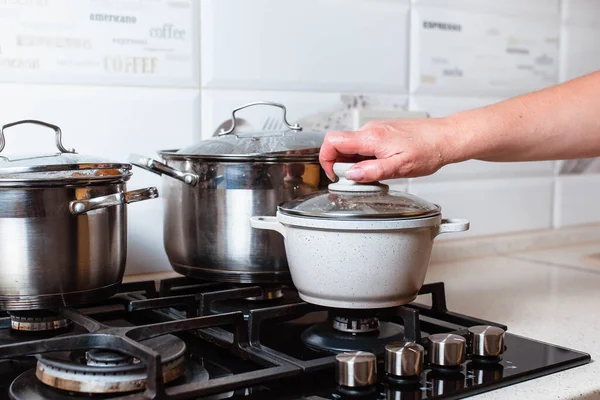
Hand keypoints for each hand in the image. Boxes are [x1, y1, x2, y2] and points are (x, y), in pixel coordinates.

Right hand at [319, 117, 460, 181]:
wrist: (446, 137)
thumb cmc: (429, 150)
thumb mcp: (400, 168)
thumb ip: (372, 171)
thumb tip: (350, 175)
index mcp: (371, 137)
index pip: (332, 141)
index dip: (326, 159)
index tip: (335, 175)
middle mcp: (370, 129)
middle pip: (340, 144)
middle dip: (342, 164)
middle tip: (359, 179)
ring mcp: (376, 129)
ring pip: (352, 146)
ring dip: (355, 162)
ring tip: (374, 173)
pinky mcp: (383, 132)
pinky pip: (364, 144)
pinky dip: (365, 157)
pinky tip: (381, 165)